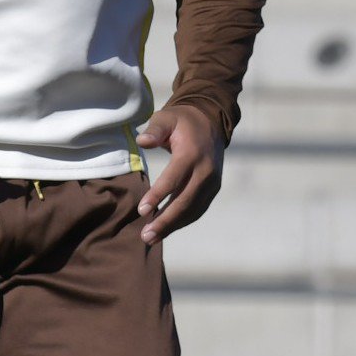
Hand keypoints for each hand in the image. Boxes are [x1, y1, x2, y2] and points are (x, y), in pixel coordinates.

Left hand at [135, 104, 225, 244]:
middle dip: (165, 221)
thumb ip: (154, 130)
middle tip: (145, 236)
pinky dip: (182, 221)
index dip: (158, 196)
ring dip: (172, 226)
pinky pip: (197, 209)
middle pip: (185, 201)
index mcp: (193, 153)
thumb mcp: (166, 118)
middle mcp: (206, 171)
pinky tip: (165, 229)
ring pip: (192, 210)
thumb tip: (142, 141)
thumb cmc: (182, 122)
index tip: (142, 211)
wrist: (211, 123)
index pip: (174, 179)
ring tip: (151, 238)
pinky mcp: (213, 189)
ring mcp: (212, 182)